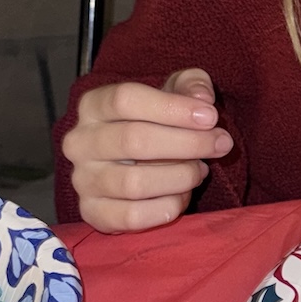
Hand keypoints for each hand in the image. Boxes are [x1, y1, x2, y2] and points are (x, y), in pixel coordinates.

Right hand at [62, 68, 233, 231]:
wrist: (137, 160)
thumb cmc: (156, 121)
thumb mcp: (175, 91)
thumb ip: (192, 85)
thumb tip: (202, 98)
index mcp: (93, 105)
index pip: (126, 99)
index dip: (173, 108)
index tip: (210, 116)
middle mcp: (79, 142)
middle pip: (134, 140)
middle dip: (188, 143)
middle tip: (221, 144)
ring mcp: (83, 180)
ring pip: (134, 182)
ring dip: (180, 177)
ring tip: (200, 170)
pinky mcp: (93, 212)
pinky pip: (132, 216)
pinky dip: (167, 207)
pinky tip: (182, 195)